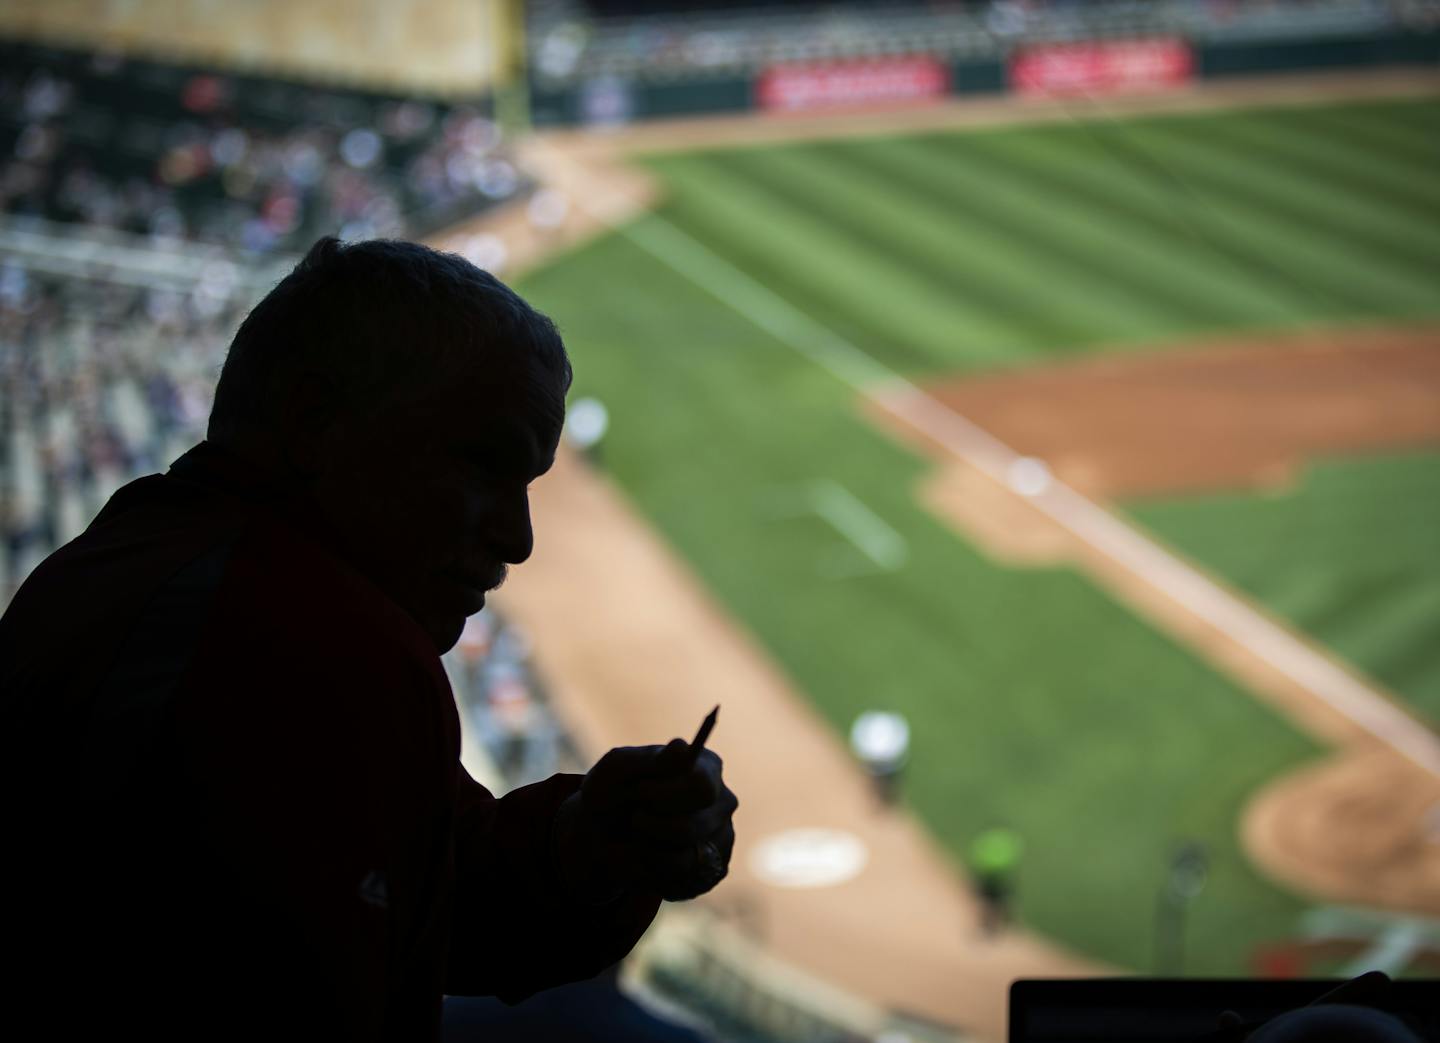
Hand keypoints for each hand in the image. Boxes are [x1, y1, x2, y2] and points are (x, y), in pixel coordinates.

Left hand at [554, 739, 737, 902]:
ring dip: (647, 850)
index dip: (665, 795)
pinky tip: (645, 856)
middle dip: (650, 826)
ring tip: (638, 837)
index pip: (700, 786)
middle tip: (634, 817)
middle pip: (691, 827)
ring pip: (684, 860)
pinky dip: (652, 872)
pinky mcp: (713, 871)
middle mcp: (722, 802)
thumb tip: (682, 748)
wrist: (602, 833)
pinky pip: (681, 882)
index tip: (637, 792)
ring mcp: (722, 838)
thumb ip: (651, 760)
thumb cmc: (613, 791)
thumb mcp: (618, 769)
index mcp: (706, 768)